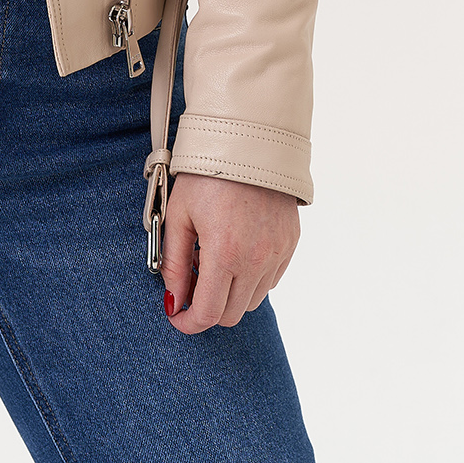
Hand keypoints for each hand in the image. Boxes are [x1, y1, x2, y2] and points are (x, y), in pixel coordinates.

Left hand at [160, 172, 298, 333]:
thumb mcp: (179, 214)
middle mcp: (256, 260)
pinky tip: (235, 252)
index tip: (176, 316)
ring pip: (252, 300)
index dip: (189, 323)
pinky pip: (270, 280)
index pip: (209, 313)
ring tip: (212, 262)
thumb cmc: (207, 174)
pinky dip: (251, 278)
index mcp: (225, 253)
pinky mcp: (290, 244)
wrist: (249, 140)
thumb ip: (173, 261)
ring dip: (230, 294)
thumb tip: (173, 298)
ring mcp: (277, 253)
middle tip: (191, 285)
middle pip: (232, 314)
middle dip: (208, 309)